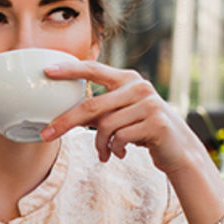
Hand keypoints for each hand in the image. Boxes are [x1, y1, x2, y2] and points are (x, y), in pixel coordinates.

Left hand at [40, 60, 204, 174]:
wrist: (177, 149)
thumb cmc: (141, 129)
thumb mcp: (120, 114)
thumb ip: (98, 109)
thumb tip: (61, 114)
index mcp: (127, 79)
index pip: (94, 69)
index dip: (70, 69)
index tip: (47, 71)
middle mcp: (139, 87)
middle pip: (91, 106)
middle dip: (65, 122)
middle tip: (46, 135)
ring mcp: (150, 104)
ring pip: (105, 126)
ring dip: (99, 144)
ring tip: (103, 152)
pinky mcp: (156, 123)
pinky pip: (119, 138)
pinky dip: (113, 149)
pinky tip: (119, 153)